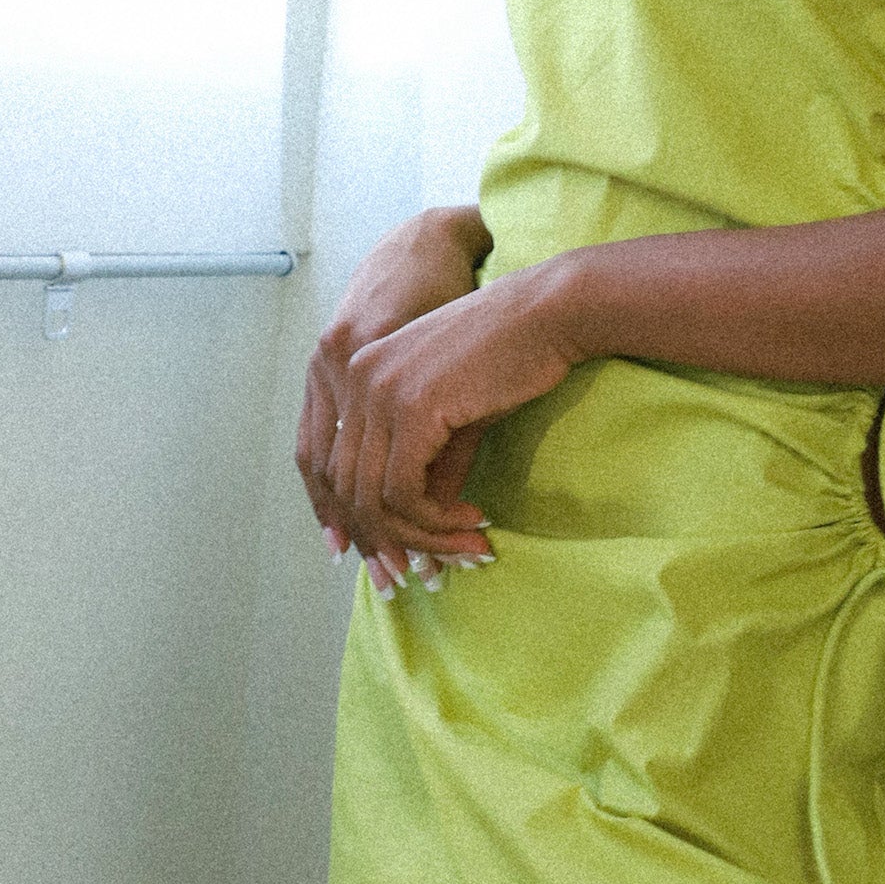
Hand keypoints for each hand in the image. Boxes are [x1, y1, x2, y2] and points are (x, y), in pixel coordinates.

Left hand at [297, 207, 499, 573]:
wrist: (549, 313)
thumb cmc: (511, 358)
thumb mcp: (456, 419)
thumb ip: (429, 468)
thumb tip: (418, 530)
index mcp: (357, 375)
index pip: (335, 468)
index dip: (361, 523)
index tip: (400, 559)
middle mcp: (354, 380)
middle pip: (348, 491)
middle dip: (390, 541)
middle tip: (435, 570)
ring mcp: (378, 392)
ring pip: (374, 500)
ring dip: (422, 537)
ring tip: (468, 548)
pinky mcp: (411, 409)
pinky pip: (404, 494)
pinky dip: (436, 521)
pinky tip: (474, 519)